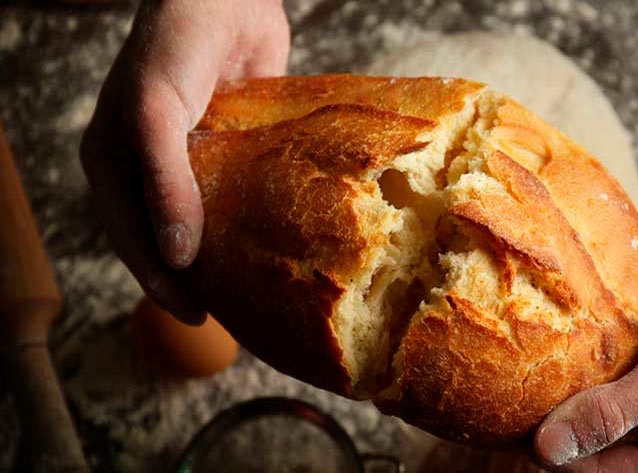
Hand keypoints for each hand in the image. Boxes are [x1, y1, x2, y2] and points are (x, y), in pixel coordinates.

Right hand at [80, 0, 289, 322]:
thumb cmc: (174, 46)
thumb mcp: (155, 113)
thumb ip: (164, 182)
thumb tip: (178, 257)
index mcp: (115, 164)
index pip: (133, 239)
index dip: (161, 282)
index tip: (197, 317)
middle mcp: (151, 167)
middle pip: (168, 237)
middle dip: (194, 278)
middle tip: (230, 315)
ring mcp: (192, 158)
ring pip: (206, 219)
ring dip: (225, 254)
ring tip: (254, 291)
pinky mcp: (232, 146)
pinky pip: (240, 192)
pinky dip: (253, 219)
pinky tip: (276, 242)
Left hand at [534, 107, 637, 471]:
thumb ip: (611, 416)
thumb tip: (545, 450)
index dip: (556, 455)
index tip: (510, 429)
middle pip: (589, 442)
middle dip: (555, 419)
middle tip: (507, 394)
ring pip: (587, 404)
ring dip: (559, 388)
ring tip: (515, 370)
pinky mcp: (634, 362)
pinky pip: (594, 370)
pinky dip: (574, 359)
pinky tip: (540, 343)